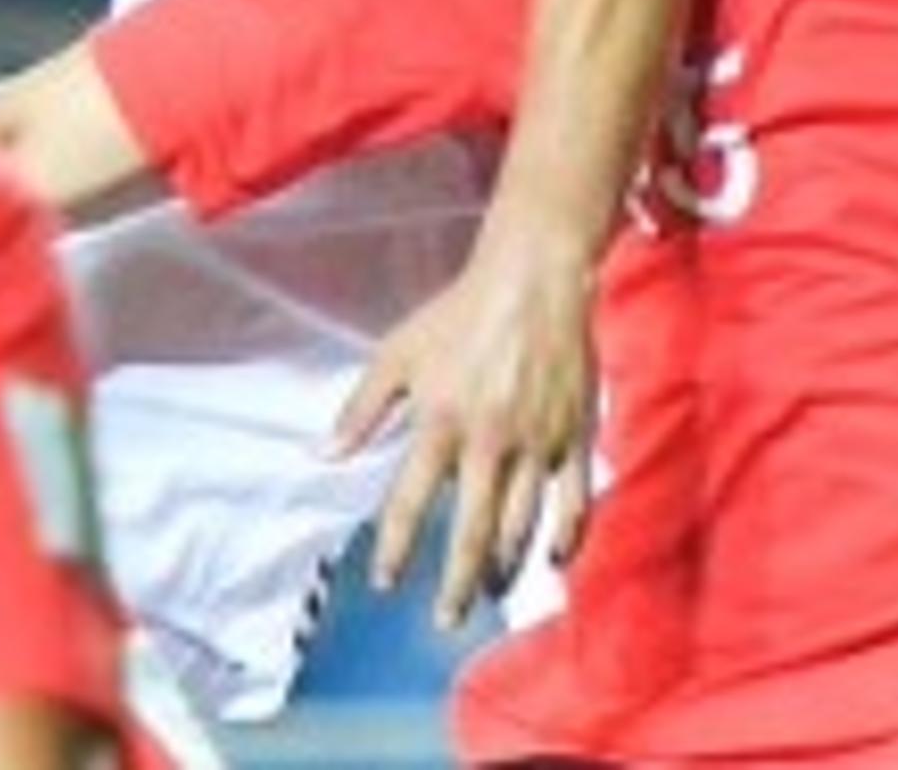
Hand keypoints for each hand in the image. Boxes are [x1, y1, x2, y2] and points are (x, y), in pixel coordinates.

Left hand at [333, 221, 601, 628]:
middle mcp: (489, 442)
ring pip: (521, 524)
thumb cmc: (459, 314)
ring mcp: (536, 442)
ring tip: (489, 593)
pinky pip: (574, 500)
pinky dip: (565, 536)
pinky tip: (553, 560)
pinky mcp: (573, 435)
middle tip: (446, 619)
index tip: (386, 583)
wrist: (535, 279)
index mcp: (440, 423)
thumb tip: (324, 456)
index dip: (397, 549)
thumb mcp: (397, 352)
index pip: (411, 504)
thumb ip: (362, 408)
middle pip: (471, 531)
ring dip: (503, 567)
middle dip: (456, 583)